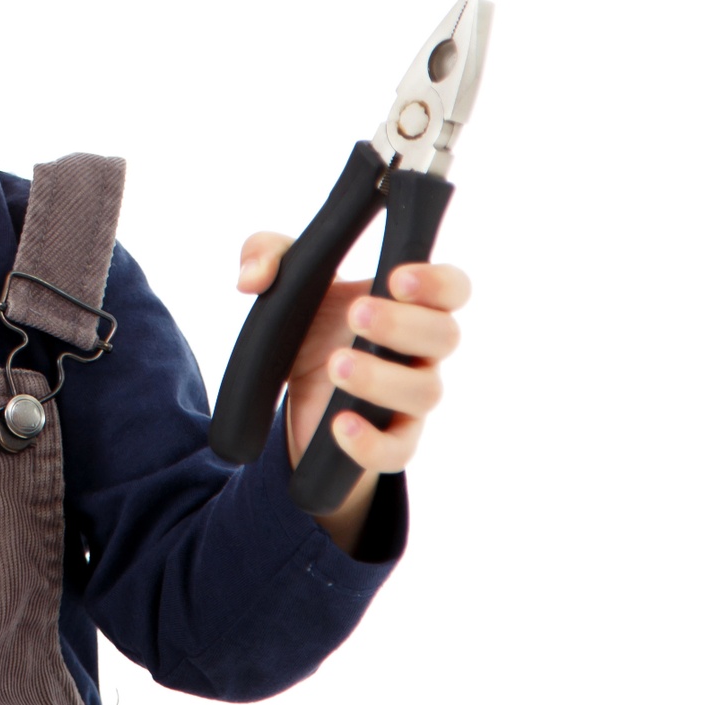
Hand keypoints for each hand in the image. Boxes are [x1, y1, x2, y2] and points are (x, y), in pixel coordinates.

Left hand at [235, 233, 470, 543]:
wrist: (297, 390)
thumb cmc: (311, 321)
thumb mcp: (284, 280)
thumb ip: (265, 253)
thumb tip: (252, 278)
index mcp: (407, 304)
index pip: (452, 288)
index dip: (437, 283)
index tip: (397, 278)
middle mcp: (419, 351)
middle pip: (445, 336)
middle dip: (402, 324)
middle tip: (355, 313)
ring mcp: (409, 399)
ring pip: (425, 392)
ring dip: (382, 378)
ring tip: (335, 365)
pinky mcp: (390, 441)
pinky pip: (398, 451)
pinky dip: (372, 442)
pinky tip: (340, 426)